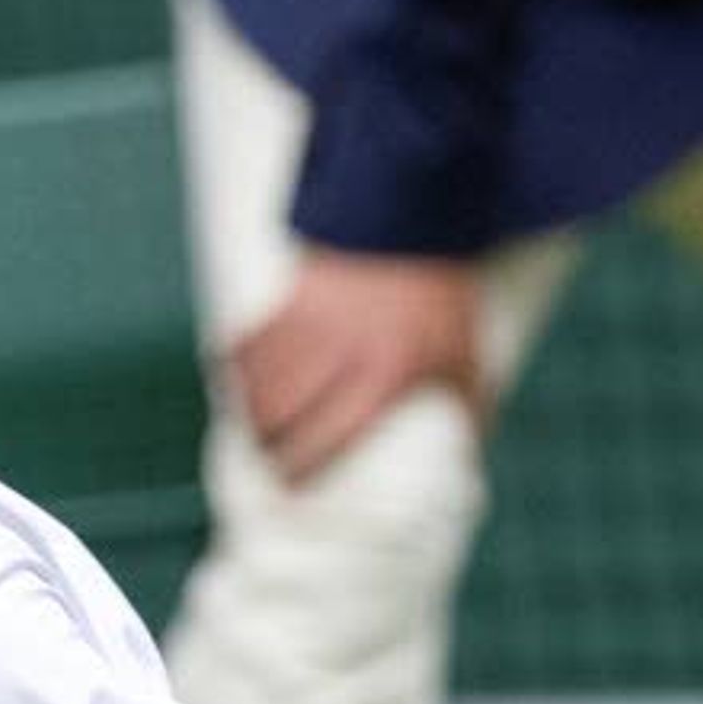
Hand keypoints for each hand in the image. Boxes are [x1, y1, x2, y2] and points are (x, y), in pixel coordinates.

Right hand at [227, 248, 486, 485]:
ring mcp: (305, 324)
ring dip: (251, 416)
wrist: (410, 212)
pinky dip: (236, 371)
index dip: (302, 471)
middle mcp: (338, 351)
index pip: (328, 439)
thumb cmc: (440, 293)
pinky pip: (241, 348)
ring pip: (254, 389)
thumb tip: (467, 464)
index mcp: (385, 370)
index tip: (293, 490)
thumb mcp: (464, 348)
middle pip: (278, 421)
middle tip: (271, 464)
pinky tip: (244, 384)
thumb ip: (465, 405)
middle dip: (268, 451)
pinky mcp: (281, 300)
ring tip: (259, 430)